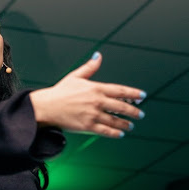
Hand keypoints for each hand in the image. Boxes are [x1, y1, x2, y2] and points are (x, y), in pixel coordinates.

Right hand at [29, 52, 145, 137]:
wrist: (46, 107)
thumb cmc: (59, 92)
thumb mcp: (75, 76)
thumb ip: (90, 67)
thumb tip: (98, 56)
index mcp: (95, 88)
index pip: (120, 90)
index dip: (134, 94)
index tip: (142, 96)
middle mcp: (96, 101)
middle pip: (121, 107)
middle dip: (134, 111)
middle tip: (140, 114)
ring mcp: (93, 114)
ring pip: (115, 120)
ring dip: (126, 124)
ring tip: (131, 126)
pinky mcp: (87, 126)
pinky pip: (106, 131)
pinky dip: (115, 133)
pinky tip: (120, 134)